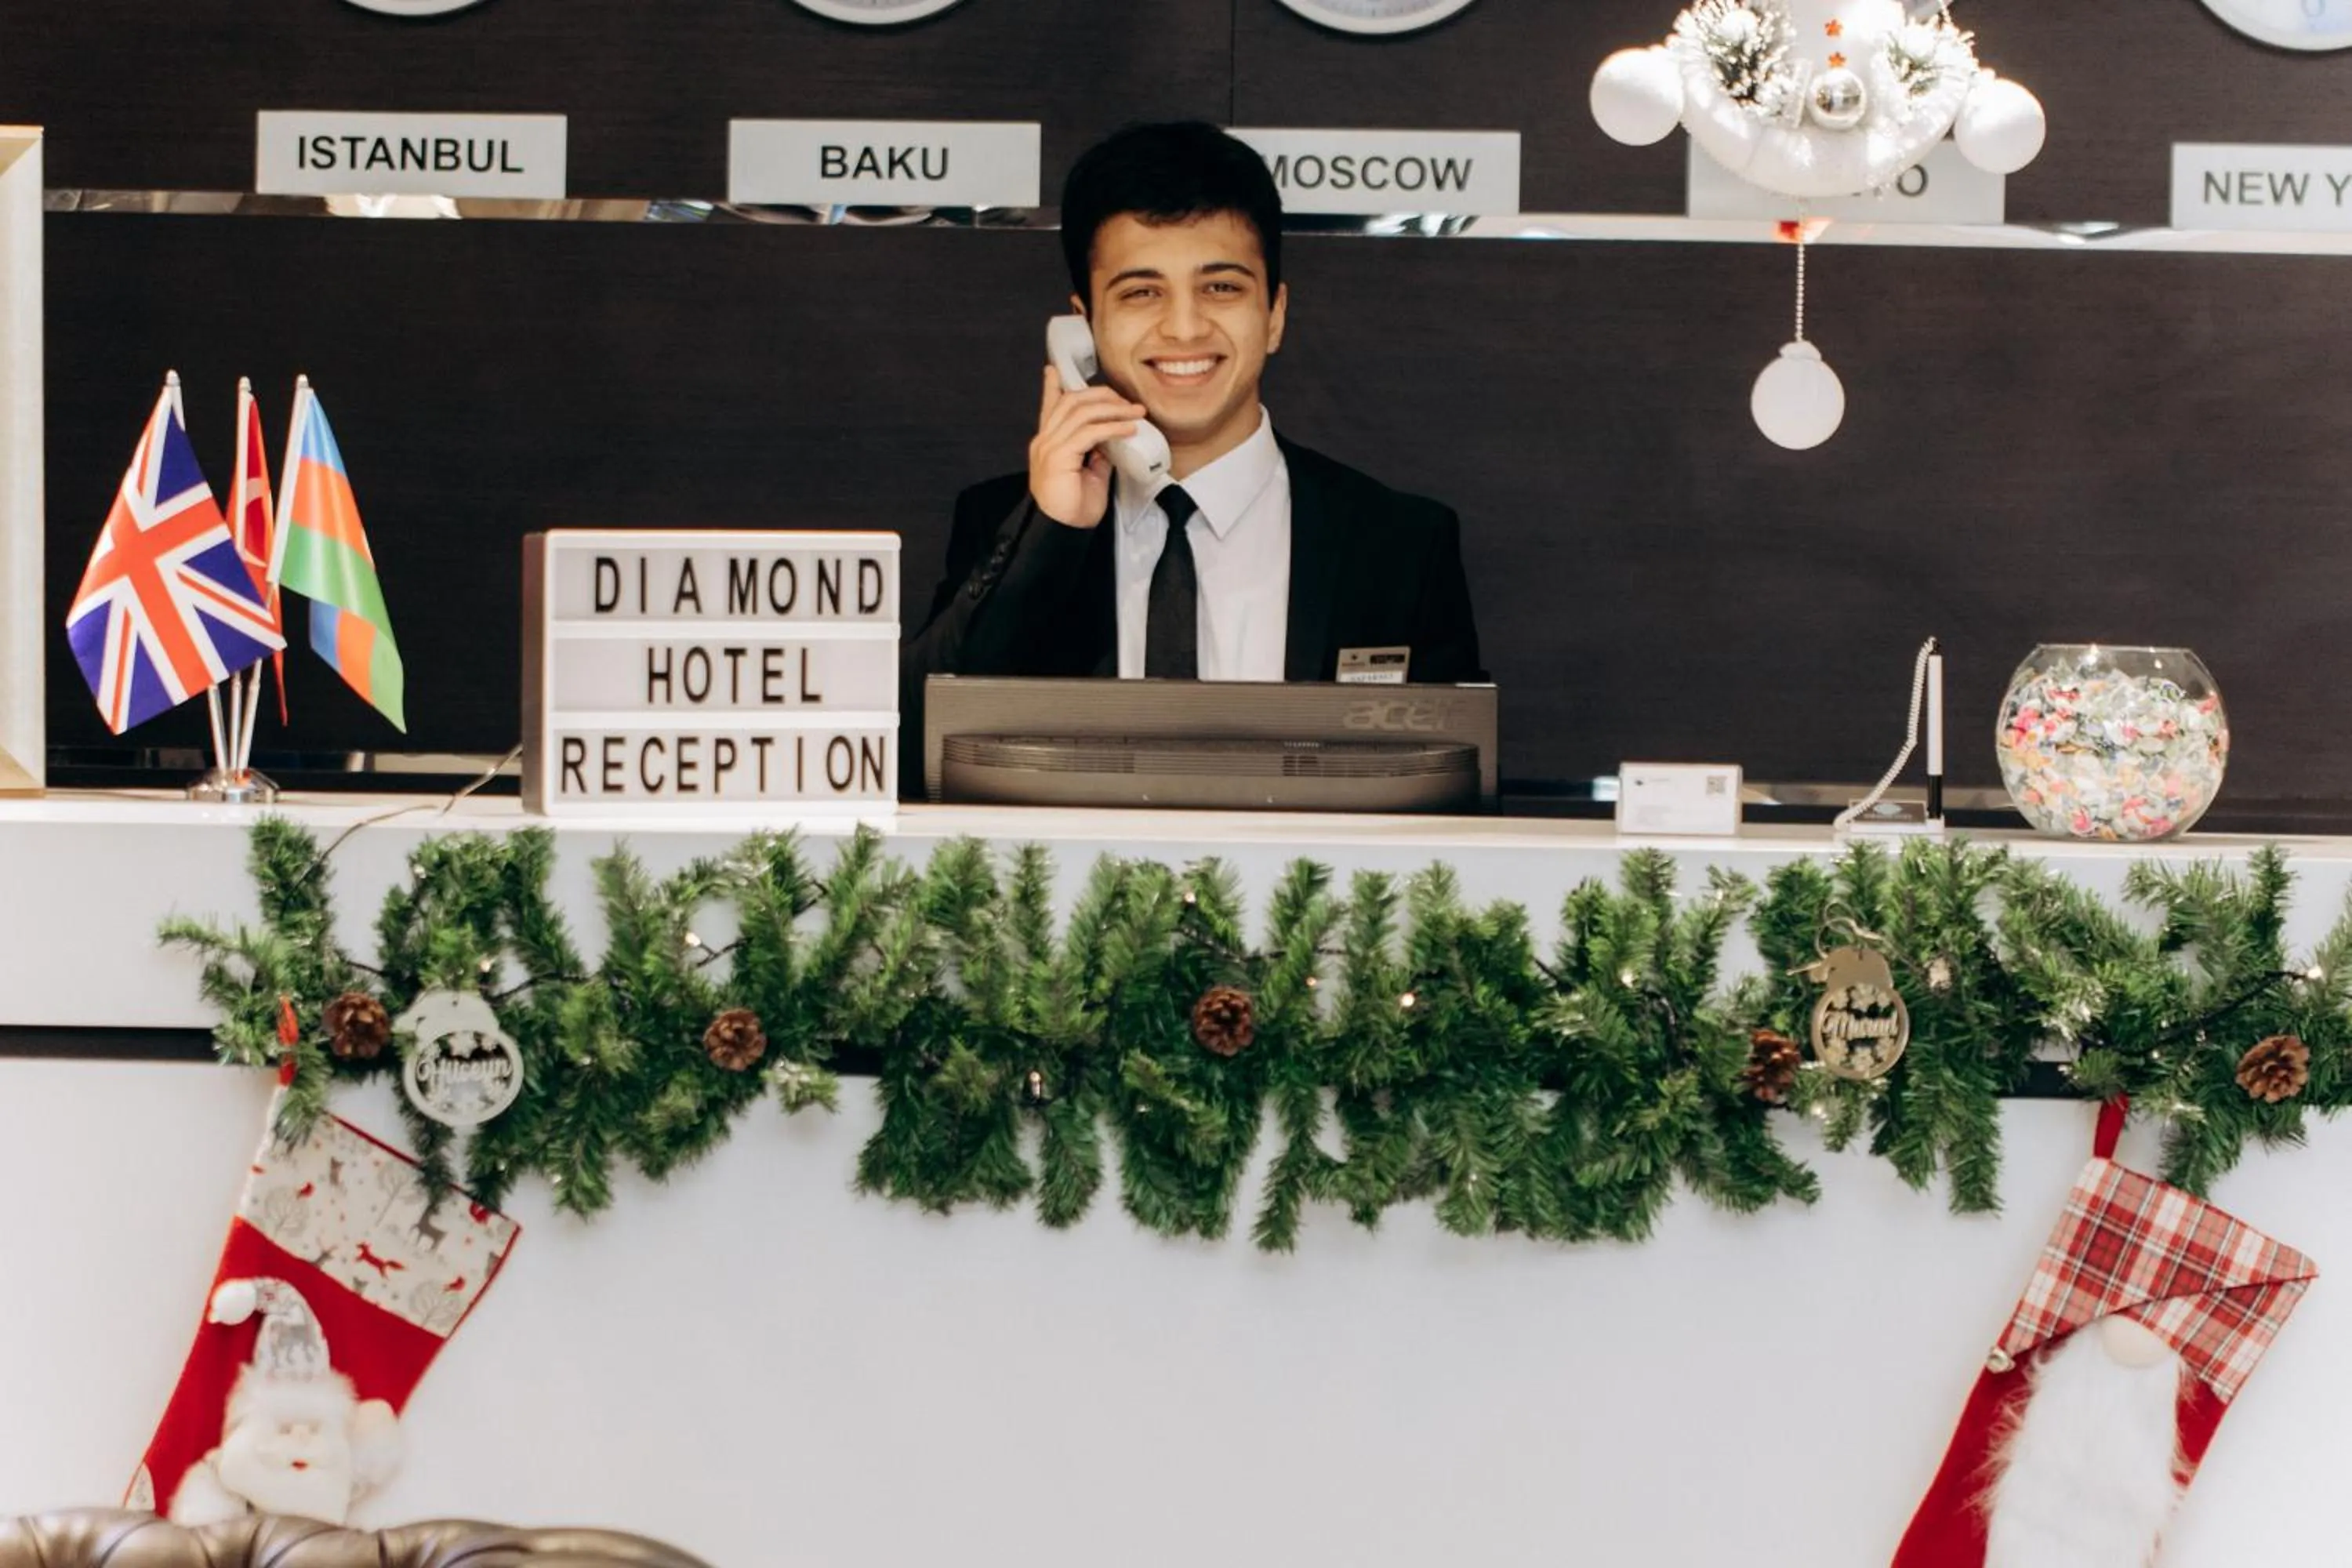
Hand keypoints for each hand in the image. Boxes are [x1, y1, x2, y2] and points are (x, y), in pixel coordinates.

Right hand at [1029, 366, 1147, 528]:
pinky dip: (1112, 427)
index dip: (1053, 387)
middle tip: (1127, 401)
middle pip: (1071, 402)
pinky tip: (1128, 429)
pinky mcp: (1059, 457)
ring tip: (1135, 413)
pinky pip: (1089, 433)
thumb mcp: (1090, 472)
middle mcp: (1044, 441)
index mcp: (1048, 443)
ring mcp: (1049, 448)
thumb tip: (1114, 436)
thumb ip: (1097, 451)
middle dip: (1101, 396)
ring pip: (1081, 413)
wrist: (1063, 530)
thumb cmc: (1074, 507)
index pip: (1050, 407)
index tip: (1054, 370)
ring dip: (1112, 409)